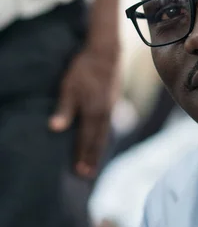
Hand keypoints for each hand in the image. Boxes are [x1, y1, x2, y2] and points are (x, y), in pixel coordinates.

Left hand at [49, 47, 118, 177]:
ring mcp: (111, 107)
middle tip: (87, 174)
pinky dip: (103, 136)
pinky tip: (101, 138)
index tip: (79, 171)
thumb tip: (56, 129)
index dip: (82, 155)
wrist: (106, 52)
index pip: (86, 139)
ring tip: (94, 162)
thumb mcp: (69, 87)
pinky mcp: (113, 101)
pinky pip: (108, 124)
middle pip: (98, 140)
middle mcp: (105, 112)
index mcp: (94, 111)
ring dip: (98, 149)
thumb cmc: (84, 69)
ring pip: (104, 132)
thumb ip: (64, 109)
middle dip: (92, 157)